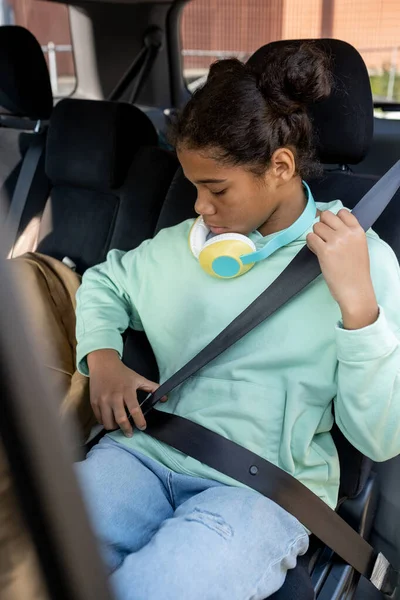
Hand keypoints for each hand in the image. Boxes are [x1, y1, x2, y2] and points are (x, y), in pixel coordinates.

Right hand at [87, 349, 165, 436]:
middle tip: (130, 434)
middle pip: (120, 419)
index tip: (143, 427)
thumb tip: (165, 398)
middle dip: (127, 430)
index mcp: (127, 391)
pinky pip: (99, 419)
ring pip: (108, 422)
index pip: (135, 410)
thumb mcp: (139, 378)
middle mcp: (114, 396)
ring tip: (120, 427)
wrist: (103, 364)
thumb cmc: (122, 373)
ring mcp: (102, 400)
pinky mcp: (94, 402)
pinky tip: (110, 420)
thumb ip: (152, 388)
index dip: (140, 421)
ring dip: (115, 428)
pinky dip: (105, 422)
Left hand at [306, 209, 378, 329]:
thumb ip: (348, 234)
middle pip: (326, 216)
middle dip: (322, 225)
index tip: (332, 229)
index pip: (342, 212)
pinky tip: (316, 251)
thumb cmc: (356, 272)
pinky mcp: (325, 251)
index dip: (333, 219)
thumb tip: (331, 225)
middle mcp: (347, 233)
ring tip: (320, 247)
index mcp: (358, 231)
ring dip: (315, 235)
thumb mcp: (359, 247)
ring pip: (316, 226)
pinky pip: (310, 237)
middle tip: (324, 238)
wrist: (355, 290)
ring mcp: (336, 241)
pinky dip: (310, 244)